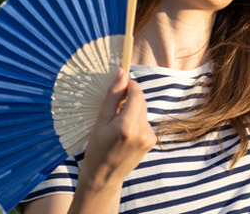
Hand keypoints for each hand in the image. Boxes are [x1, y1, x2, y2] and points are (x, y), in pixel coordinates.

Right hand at [77, 68, 155, 191]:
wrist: (104, 176)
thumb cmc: (97, 148)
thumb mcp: (100, 120)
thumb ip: (113, 96)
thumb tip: (122, 72)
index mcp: (127, 125)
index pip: (136, 93)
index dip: (129, 85)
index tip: (120, 86)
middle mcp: (142, 131)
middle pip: (141, 101)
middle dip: (129, 99)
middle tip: (114, 108)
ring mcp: (149, 137)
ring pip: (143, 111)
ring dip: (132, 111)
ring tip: (117, 125)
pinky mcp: (152, 141)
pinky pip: (144, 122)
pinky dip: (136, 122)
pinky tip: (125, 134)